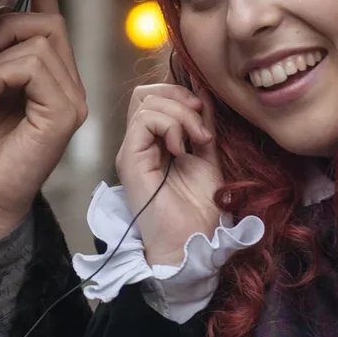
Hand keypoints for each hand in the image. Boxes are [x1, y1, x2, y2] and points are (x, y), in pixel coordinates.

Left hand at [0, 0, 86, 236]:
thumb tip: (4, 14)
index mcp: (51, 76)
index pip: (53, 20)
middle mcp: (70, 85)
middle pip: (47, 23)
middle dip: (6, 27)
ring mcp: (73, 100)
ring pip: (40, 41)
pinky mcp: (65, 114)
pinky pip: (35, 66)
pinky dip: (2, 75)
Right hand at [115, 80, 221, 266]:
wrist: (193, 242)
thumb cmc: (199, 210)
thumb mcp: (207, 157)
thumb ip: (202, 127)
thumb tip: (203, 94)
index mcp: (154, 143)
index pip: (153, 97)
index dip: (179, 94)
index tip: (203, 113)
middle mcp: (138, 145)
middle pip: (146, 94)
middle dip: (179, 97)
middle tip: (200, 123)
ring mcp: (132, 152)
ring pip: (146, 103)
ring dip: (181, 114)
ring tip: (196, 141)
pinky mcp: (130, 160)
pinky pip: (145, 121)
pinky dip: (171, 125)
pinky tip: (182, 150)